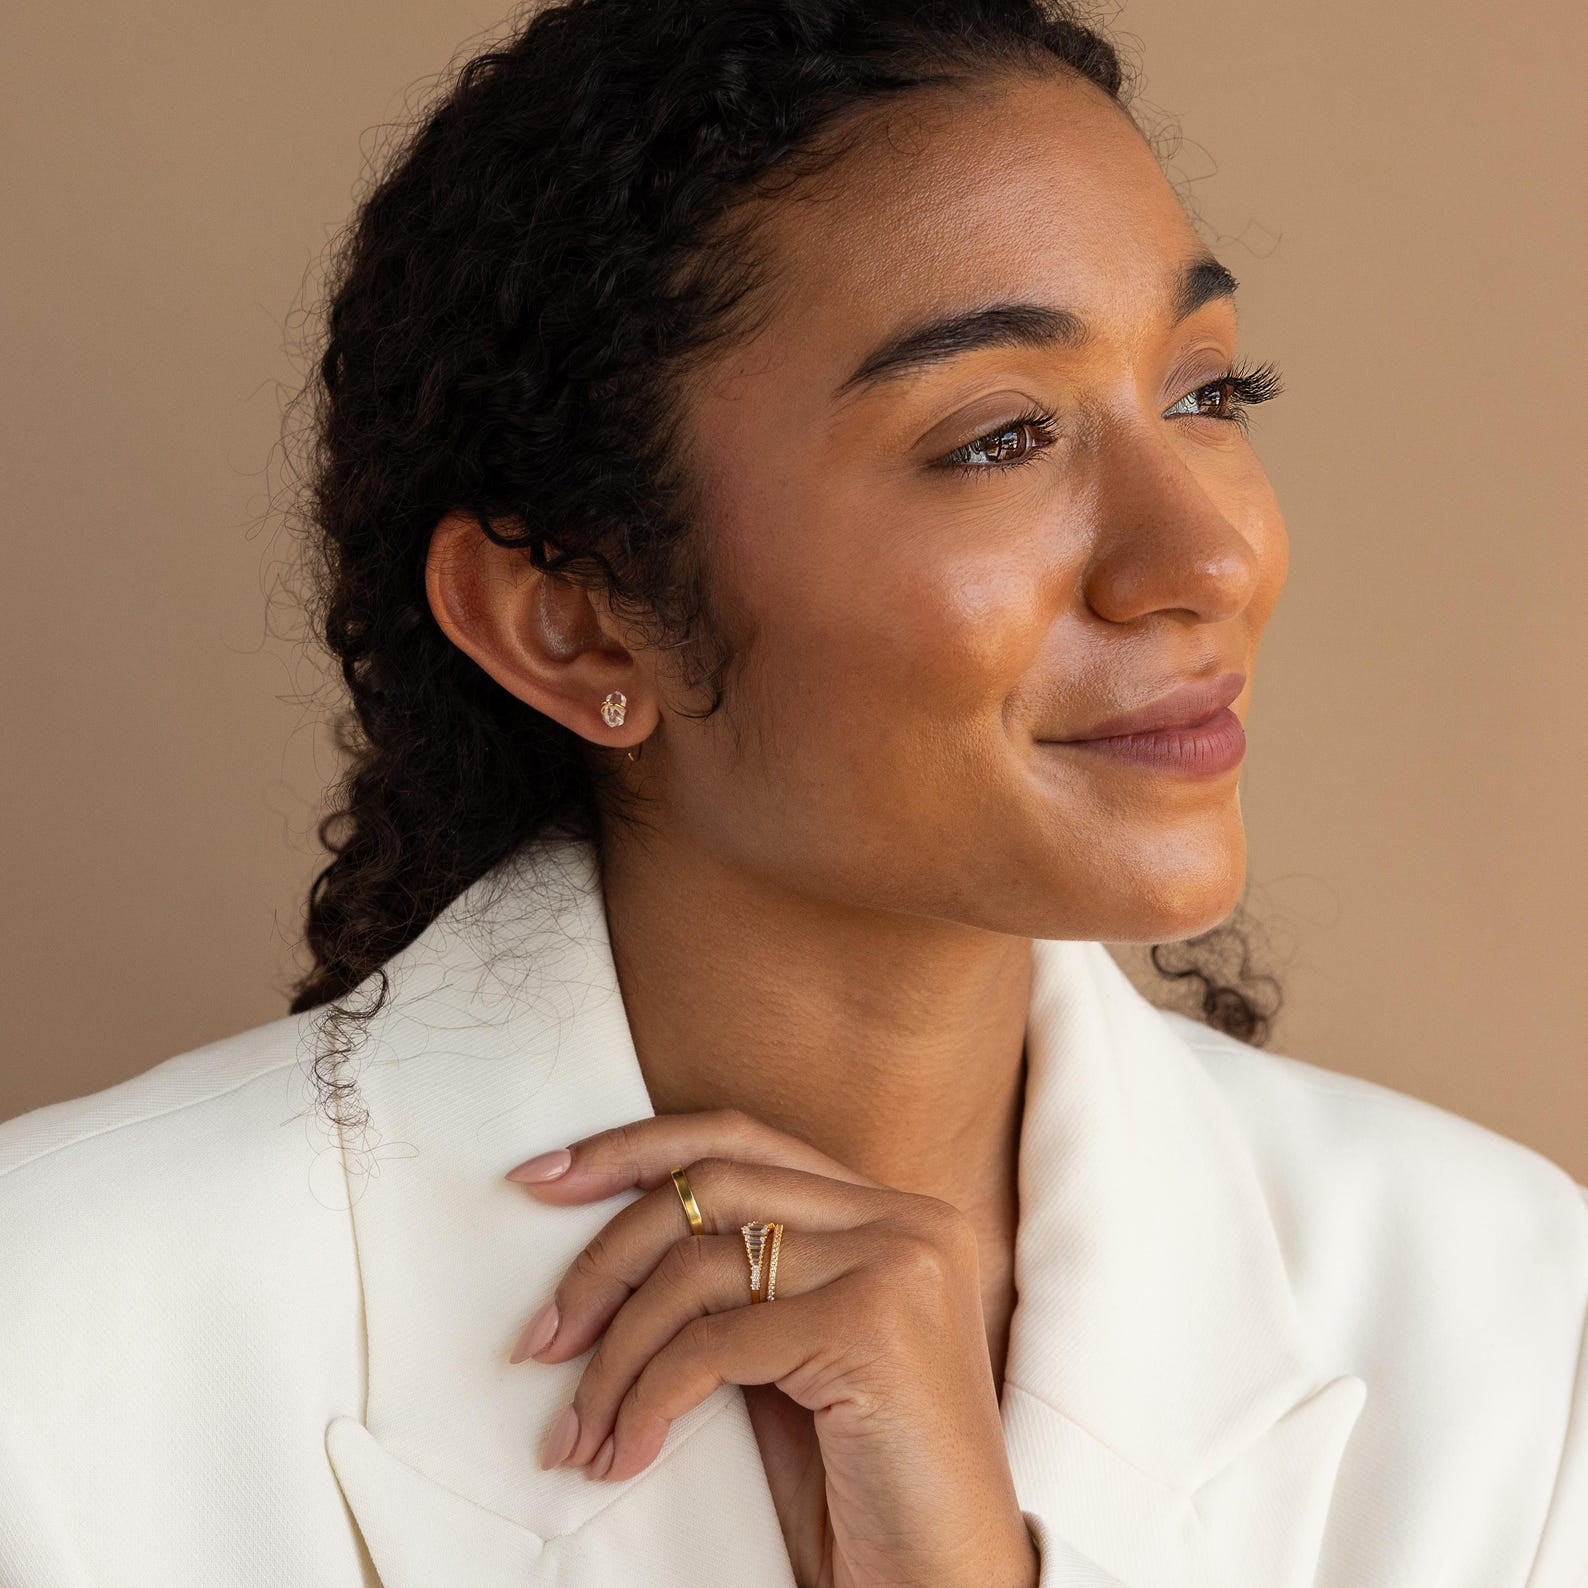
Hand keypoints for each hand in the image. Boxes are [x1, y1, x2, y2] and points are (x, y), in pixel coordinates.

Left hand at [504, 1109, 1038, 1587]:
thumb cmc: (866, 1483)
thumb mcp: (793, 1357)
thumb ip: (741, 1285)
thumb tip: (608, 1253)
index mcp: (890, 1213)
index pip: (740, 1139)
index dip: (632, 1149)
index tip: (543, 1180)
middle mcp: (904, 1220)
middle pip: (711, 1184)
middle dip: (604, 1258)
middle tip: (542, 1338)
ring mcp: (897, 1265)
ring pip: (699, 1264)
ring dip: (614, 1351)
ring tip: (580, 1426)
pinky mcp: (873, 1327)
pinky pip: (713, 1343)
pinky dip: (647, 1396)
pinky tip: (628, 1451)